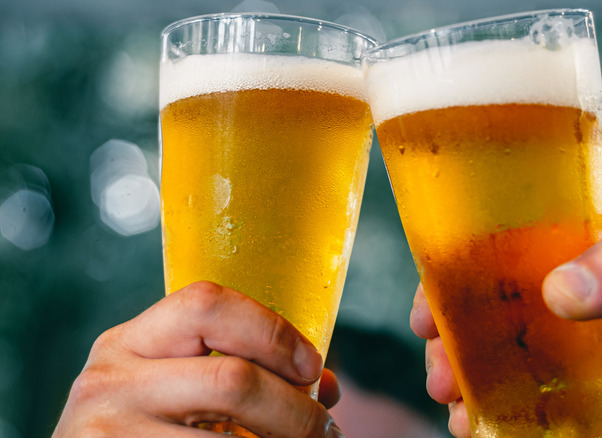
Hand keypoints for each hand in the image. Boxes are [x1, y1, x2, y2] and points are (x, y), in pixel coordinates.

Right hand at [53, 281, 342, 437]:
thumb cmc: (137, 429)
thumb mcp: (169, 389)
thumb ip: (238, 372)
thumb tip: (325, 388)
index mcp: (128, 342)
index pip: (207, 303)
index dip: (272, 330)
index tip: (310, 366)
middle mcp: (111, 382)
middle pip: (233, 379)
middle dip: (295, 409)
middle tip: (323, 430)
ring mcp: (109, 434)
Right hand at [411, 231, 601, 436]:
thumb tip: (560, 289)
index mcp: (563, 262)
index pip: (490, 258)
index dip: (449, 278)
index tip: (428, 309)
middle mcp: (548, 307)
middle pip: (474, 317)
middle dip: (445, 341)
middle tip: (440, 369)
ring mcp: (550, 357)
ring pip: (482, 363)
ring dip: (456, 380)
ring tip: (454, 402)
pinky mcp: (560, 401)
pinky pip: (507, 406)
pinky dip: (483, 416)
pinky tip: (476, 425)